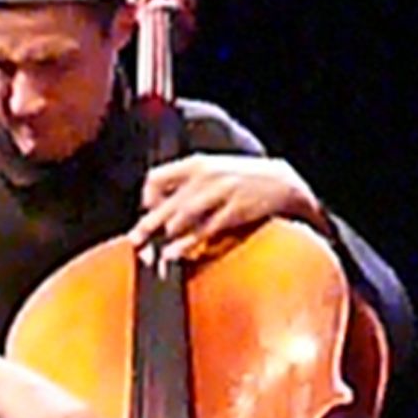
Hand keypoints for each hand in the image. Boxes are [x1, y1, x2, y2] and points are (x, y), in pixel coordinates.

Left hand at [134, 154, 324, 262]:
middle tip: (135, 241)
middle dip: (148, 226)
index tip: (147, 213)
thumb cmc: (242, 179)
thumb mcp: (213, 171)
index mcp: (195, 164)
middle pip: (165, 203)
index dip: (147, 198)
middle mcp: (204, 176)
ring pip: (181, 218)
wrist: (282, 182)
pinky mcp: (234, 211)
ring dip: (164, 238)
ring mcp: (220, 193)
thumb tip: (160, 209)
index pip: (156, 178)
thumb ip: (187, 185)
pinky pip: (203, 231)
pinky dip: (185, 245)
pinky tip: (175, 254)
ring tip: (154, 254)